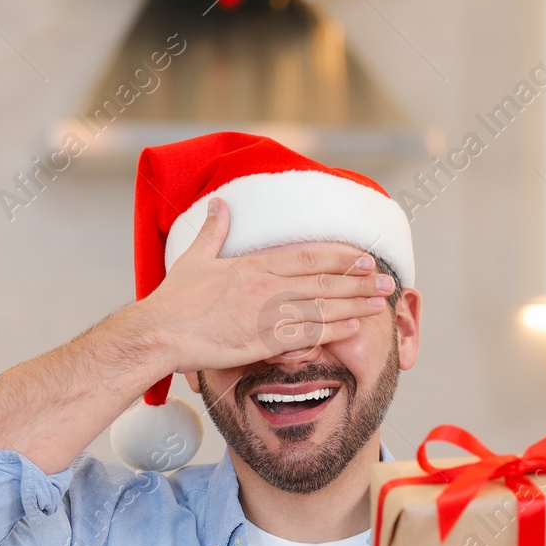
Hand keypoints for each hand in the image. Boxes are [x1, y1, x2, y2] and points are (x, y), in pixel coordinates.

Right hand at [134, 197, 395, 373]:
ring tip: (381, 302)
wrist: (159, 332)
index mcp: (253, 265)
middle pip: (322, 280)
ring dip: (354, 304)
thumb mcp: (194, 258)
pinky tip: (354, 327)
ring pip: (321, 307)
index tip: (362, 256)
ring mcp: (266, 314)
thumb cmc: (174, 300)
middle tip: (386, 279)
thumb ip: (213, 231)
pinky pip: (306, 335)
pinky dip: (333, 330)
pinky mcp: (263, 341)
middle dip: (358, 280)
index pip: (307, 256)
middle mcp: (265, 286)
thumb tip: (219, 204)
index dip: (339, 256)